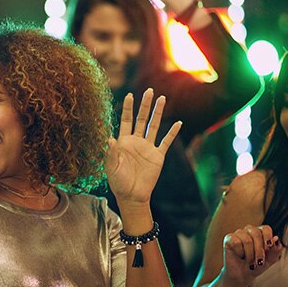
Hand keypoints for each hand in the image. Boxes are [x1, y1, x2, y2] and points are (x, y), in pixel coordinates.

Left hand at [105, 89, 180, 206]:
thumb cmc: (118, 182)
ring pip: (154, 126)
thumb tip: (109, 138)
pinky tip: (178, 123)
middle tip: (148, 91)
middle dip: (144, 105)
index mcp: (123, 142)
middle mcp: (136, 141)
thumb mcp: (111, 167)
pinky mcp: (158, 156)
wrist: (132, 196)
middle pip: (141, 119)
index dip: (128, 108)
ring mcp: (148, 147)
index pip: (126, 120)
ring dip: (158, 113)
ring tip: (162, 98)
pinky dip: (172, 133)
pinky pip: (166, 142)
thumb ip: (111, 153)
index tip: (130, 95)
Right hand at [221, 225, 282, 286]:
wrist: (243, 275)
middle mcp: (249, 231)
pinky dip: (240, 252)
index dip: (268, 237)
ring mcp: (238, 234)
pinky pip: (236, 242)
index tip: (268, 247)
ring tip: (250, 262)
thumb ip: (276, 249)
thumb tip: (276, 238)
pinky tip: (239, 255)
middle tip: (259, 262)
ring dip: (250, 255)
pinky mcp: (229, 238)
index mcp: (260, 233)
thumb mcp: (270, 260)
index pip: (265, 229)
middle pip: (256, 233)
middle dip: (259, 250)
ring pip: (247, 240)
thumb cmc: (256, 265)